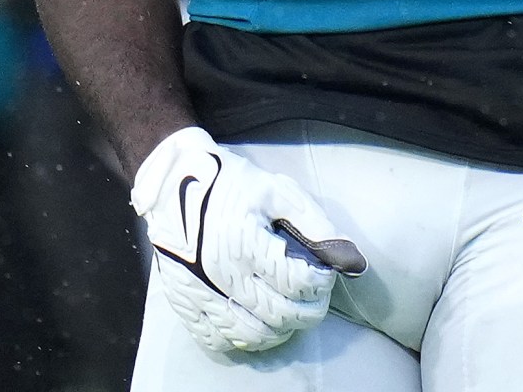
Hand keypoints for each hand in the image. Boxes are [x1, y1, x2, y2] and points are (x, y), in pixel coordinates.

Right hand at [131, 125, 362, 354]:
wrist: (172, 183)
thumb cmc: (228, 183)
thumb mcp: (276, 191)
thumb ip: (315, 223)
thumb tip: (349, 257)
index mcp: (246, 243)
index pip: (299, 284)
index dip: (321, 284)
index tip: (324, 274)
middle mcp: (222, 274)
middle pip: (279, 314)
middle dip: (308, 311)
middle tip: (315, 300)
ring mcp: (200, 292)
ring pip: (251, 334)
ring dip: (280, 331)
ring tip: (289, 315)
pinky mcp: (184, 301)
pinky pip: (216, 339)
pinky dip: (242, 339)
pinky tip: (256, 324)